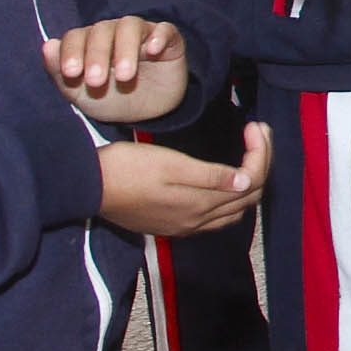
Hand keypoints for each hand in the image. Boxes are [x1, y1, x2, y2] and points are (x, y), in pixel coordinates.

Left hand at [41, 16, 190, 125]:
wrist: (147, 114)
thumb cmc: (110, 99)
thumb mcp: (80, 93)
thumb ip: (60, 72)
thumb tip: (47, 45)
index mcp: (89, 42)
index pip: (76, 36)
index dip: (71, 52)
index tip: (71, 74)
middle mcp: (113, 33)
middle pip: (102, 30)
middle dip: (97, 55)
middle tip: (96, 81)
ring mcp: (142, 34)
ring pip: (130, 26)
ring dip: (125, 49)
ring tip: (125, 76)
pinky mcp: (169, 40)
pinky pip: (165, 29)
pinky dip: (159, 36)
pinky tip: (153, 51)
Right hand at [98, 123, 268, 236]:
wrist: (89, 187)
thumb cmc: (127, 169)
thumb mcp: (171, 165)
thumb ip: (210, 177)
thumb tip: (246, 182)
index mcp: (200, 204)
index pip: (251, 181)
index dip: (261, 152)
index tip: (254, 125)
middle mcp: (198, 220)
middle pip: (250, 196)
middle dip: (261, 162)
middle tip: (258, 132)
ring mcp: (186, 225)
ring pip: (236, 208)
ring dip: (250, 180)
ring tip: (250, 150)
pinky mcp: (174, 224)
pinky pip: (217, 217)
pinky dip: (232, 196)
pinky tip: (227, 179)